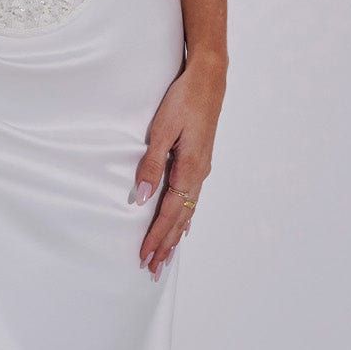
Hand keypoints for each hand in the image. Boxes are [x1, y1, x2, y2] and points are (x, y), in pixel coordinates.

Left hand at [132, 56, 224, 277]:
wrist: (208, 80)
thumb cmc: (184, 100)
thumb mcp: (162, 129)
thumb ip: (152, 163)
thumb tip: (142, 195)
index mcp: (189, 169)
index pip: (169, 212)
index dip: (156, 236)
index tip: (144, 256)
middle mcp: (198, 174)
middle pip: (180, 218)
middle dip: (165, 245)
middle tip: (153, 269)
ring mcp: (201, 169)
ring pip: (187, 211)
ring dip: (174, 234)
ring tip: (165, 256)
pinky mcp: (200, 161)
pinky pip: (191, 199)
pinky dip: (184, 217)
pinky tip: (182, 225)